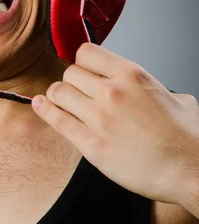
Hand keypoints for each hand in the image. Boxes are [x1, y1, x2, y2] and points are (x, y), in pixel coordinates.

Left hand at [31, 43, 198, 203]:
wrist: (191, 171)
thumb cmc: (186, 138)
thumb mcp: (175, 96)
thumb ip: (150, 88)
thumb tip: (143, 90)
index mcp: (131, 75)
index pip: (86, 52)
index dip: (82, 61)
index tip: (82, 68)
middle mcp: (111, 91)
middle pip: (70, 72)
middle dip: (72, 81)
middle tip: (76, 90)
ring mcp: (99, 118)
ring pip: (59, 92)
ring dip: (58, 96)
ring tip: (60, 100)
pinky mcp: (91, 145)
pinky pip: (57, 120)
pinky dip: (45, 111)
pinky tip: (40, 105)